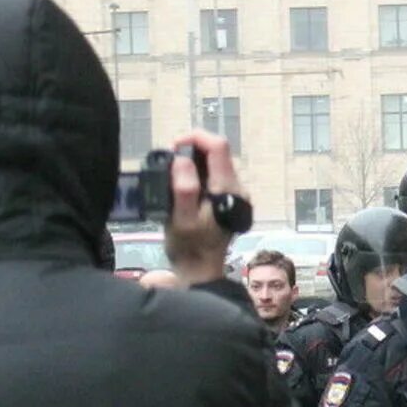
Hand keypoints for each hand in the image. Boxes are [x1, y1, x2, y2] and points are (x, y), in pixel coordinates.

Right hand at [165, 130, 247, 285]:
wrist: (201, 269)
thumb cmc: (188, 246)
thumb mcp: (180, 218)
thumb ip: (184, 188)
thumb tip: (182, 159)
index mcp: (228, 188)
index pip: (218, 146)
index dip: (195, 138)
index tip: (173, 147)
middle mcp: (238, 187)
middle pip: (217, 152)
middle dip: (192, 149)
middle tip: (168, 163)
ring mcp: (236, 192)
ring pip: (215, 162)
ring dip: (193, 161)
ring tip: (172, 174)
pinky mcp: (230, 198)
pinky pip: (214, 174)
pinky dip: (198, 172)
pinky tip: (183, 184)